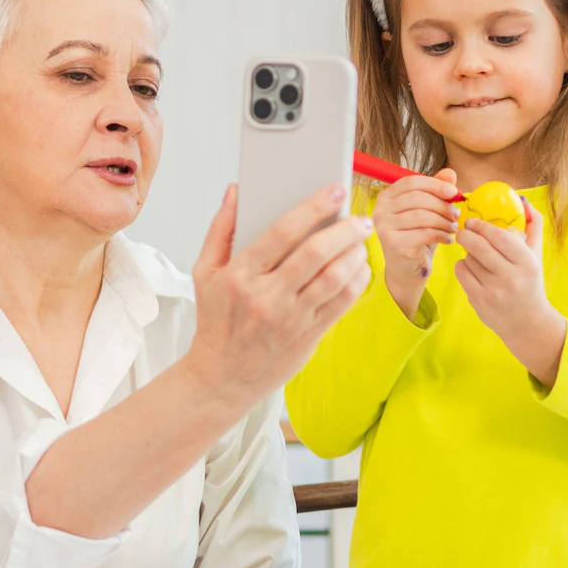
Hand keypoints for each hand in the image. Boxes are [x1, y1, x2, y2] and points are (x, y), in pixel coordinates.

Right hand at [182, 184, 373, 407]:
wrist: (222, 376)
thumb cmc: (216, 321)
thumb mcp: (204, 272)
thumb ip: (221, 229)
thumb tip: (235, 191)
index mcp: (240, 275)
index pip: (282, 232)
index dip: (313, 208)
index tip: (334, 191)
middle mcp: (266, 296)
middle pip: (316, 253)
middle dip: (346, 229)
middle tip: (360, 218)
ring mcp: (290, 318)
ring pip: (335, 277)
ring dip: (356, 253)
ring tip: (362, 240)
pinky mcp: (309, 336)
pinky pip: (342, 303)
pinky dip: (357, 280)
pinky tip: (359, 267)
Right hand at [372, 168, 460, 318]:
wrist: (407, 270)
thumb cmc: (416, 239)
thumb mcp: (428, 212)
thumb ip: (436, 192)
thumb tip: (450, 173)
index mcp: (386, 197)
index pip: (411, 182)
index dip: (435, 184)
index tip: (454, 192)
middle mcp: (380, 210)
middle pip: (417, 198)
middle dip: (442, 205)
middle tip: (457, 214)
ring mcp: (384, 227)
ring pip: (422, 216)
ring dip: (444, 221)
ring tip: (453, 228)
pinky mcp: (393, 243)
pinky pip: (424, 233)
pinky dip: (441, 235)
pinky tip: (448, 240)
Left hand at [454, 197, 567, 384]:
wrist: (527, 322)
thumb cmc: (530, 281)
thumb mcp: (535, 255)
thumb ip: (533, 225)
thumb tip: (523, 199)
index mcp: (527, 263)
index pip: (499, 236)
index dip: (482, 225)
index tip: (473, 220)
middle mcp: (511, 277)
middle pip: (478, 246)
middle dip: (467, 234)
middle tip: (464, 230)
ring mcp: (494, 290)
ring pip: (468, 258)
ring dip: (468, 253)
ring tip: (477, 257)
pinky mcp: (479, 300)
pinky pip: (461, 271)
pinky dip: (463, 266)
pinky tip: (472, 269)